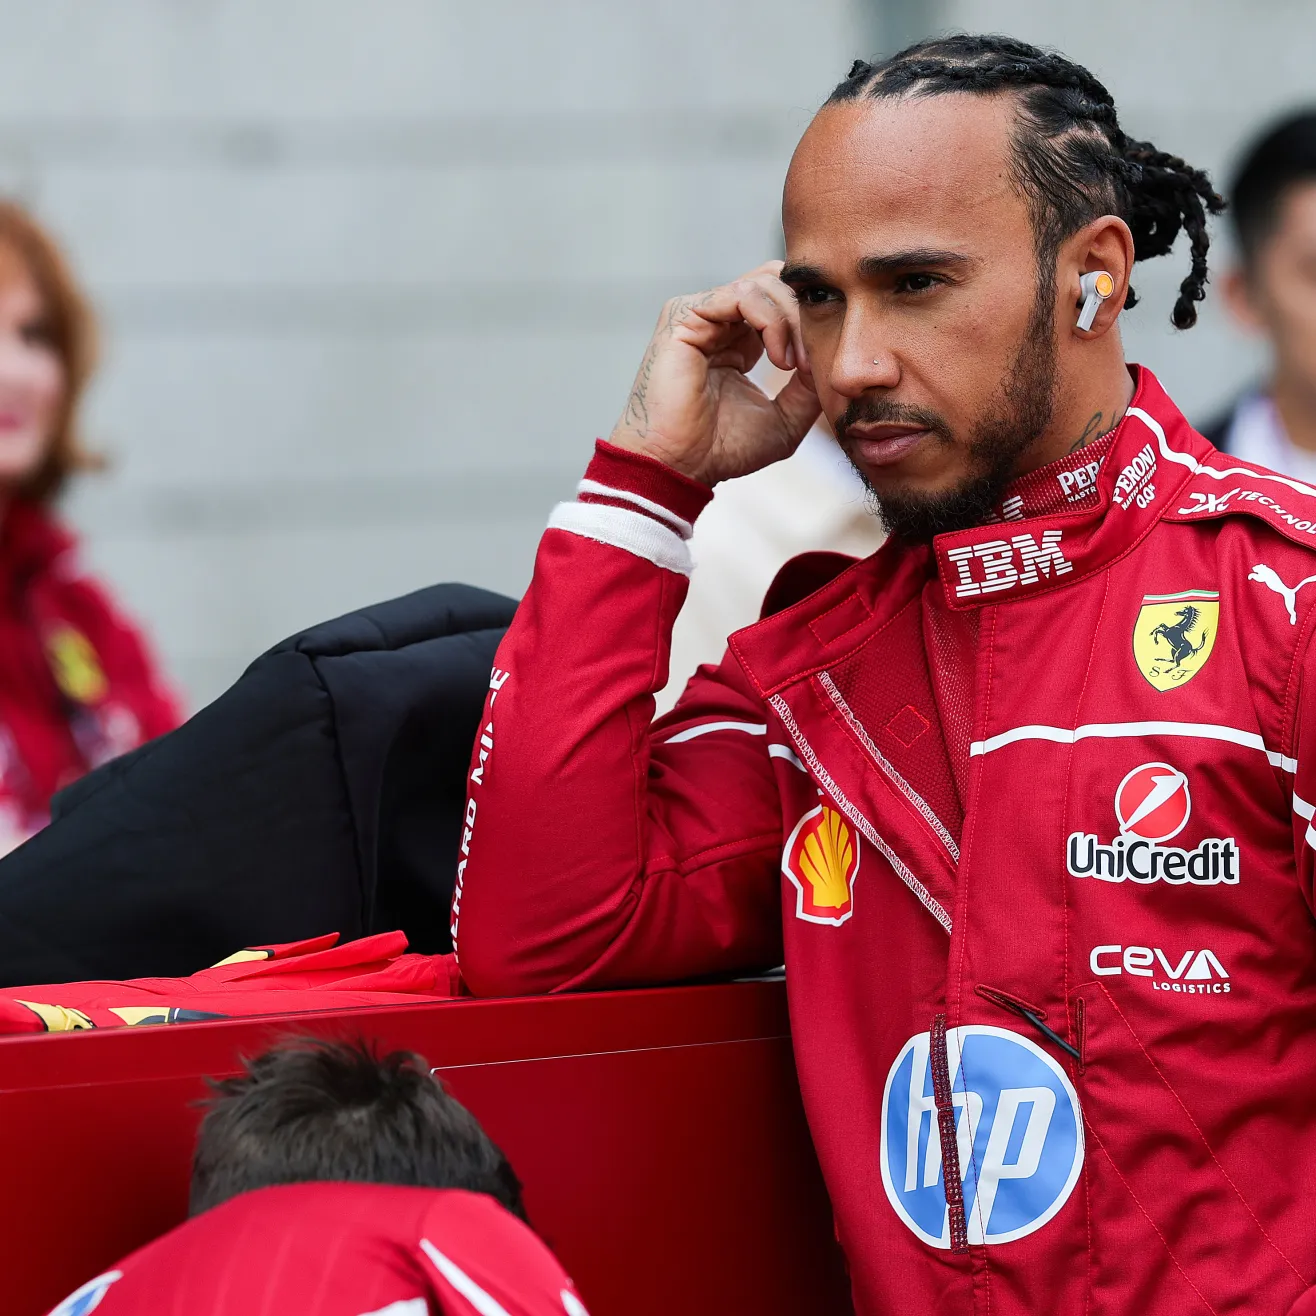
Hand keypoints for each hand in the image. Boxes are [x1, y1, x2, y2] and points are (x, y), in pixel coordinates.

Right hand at [608, 261, 820, 485]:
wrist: (681, 466)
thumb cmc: (722, 450)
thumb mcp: (785, 418)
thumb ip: (808, 385)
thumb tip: (828, 354)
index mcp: (737, 340)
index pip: (781, 300)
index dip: (809, 322)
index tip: (819, 365)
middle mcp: (717, 321)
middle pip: (777, 283)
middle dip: (804, 317)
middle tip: (810, 362)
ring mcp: (700, 315)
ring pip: (764, 284)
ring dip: (791, 322)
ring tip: (793, 365)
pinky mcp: (685, 316)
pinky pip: (742, 295)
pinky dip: (771, 321)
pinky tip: (778, 357)